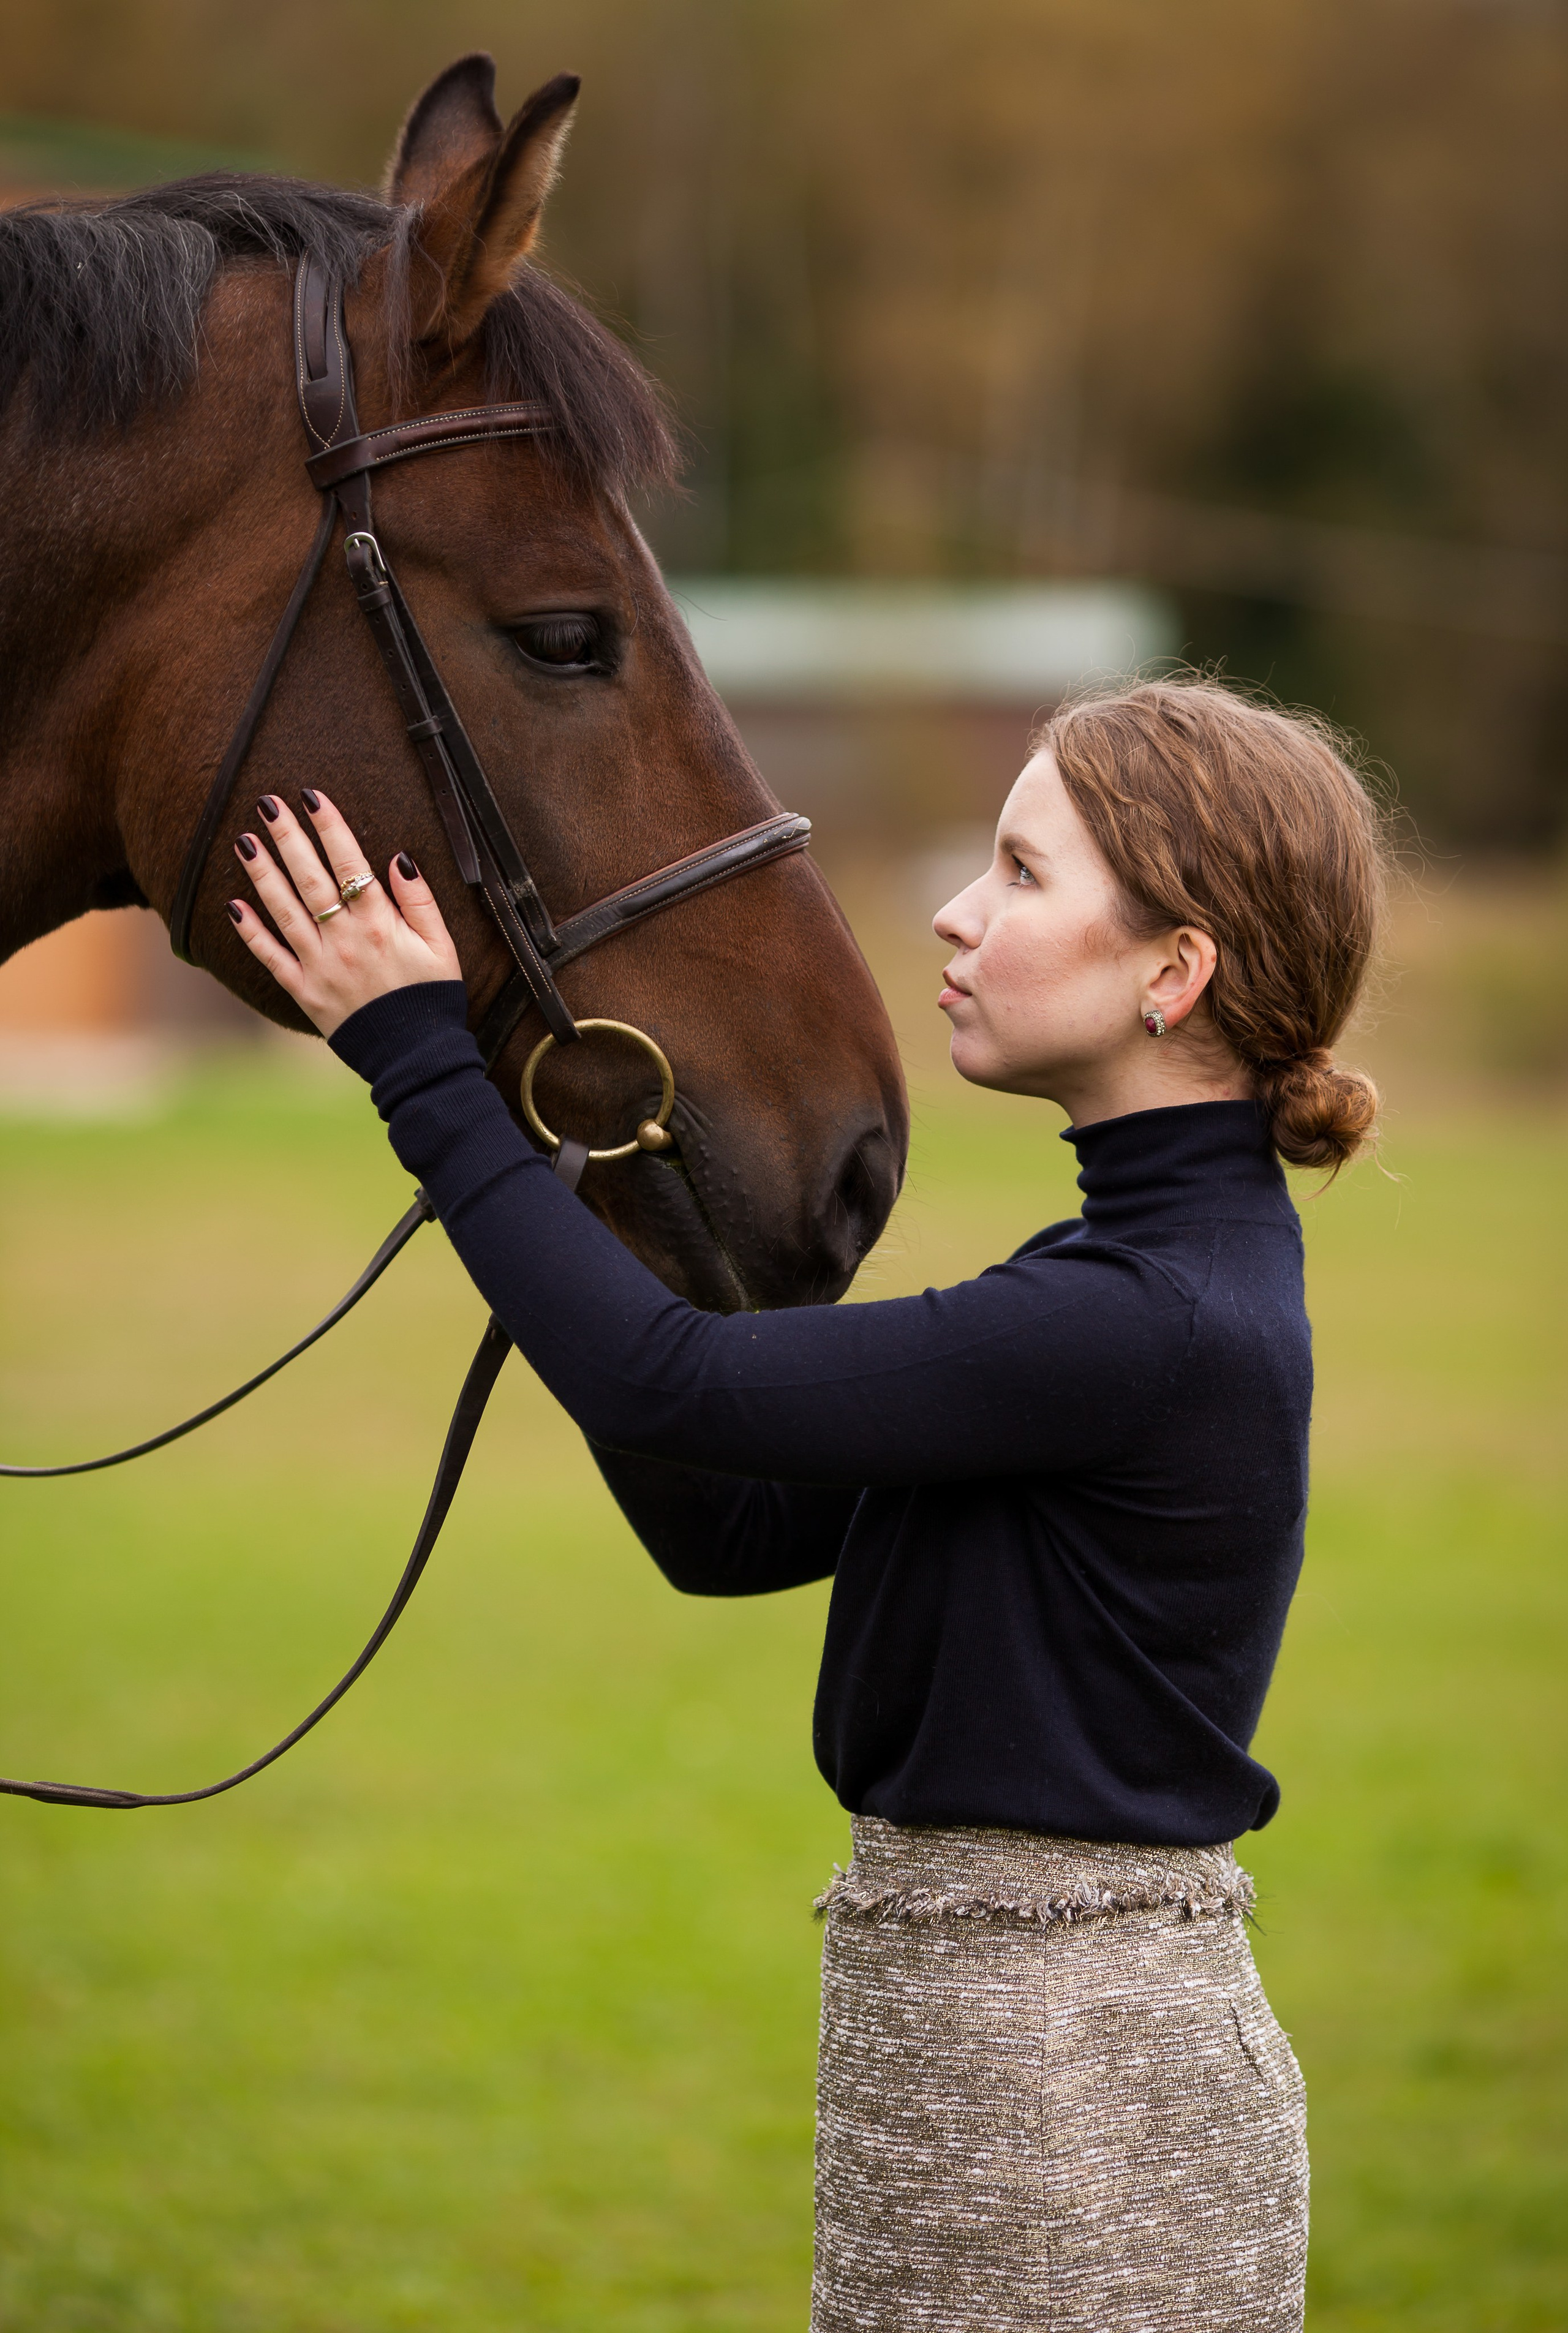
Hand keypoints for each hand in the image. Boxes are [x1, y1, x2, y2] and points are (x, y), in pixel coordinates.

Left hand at [226, 791, 461, 1037]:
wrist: (415, 1057)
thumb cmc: (431, 998)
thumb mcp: (442, 947)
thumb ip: (420, 901)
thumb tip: (398, 858)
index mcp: (379, 925)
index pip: (350, 864)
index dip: (329, 826)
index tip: (311, 796)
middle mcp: (344, 940)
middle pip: (310, 879)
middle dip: (287, 838)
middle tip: (267, 804)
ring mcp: (320, 966)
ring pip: (284, 911)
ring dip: (262, 874)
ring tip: (244, 841)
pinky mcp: (304, 992)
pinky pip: (271, 958)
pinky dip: (250, 932)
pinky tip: (233, 905)